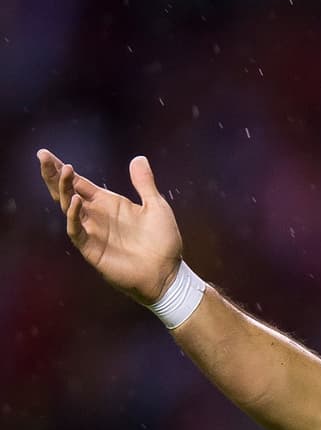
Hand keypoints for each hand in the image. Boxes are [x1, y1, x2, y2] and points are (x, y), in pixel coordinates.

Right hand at [37, 149, 182, 304]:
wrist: (168, 275)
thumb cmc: (164, 243)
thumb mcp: (156, 206)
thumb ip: (145, 183)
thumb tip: (139, 158)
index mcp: (108, 204)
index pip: (79, 183)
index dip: (62, 169)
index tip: (46, 154)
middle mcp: (96, 216)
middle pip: (67, 192)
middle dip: (54, 175)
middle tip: (42, 156)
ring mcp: (93, 233)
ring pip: (67, 208)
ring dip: (63, 189)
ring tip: (63, 171)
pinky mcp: (93, 250)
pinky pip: (77, 232)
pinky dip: (74, 216)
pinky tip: (76, 201)